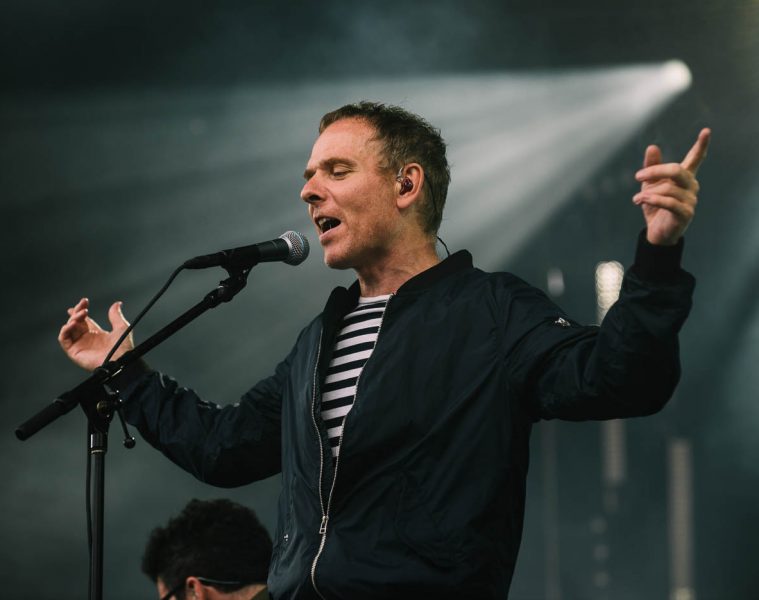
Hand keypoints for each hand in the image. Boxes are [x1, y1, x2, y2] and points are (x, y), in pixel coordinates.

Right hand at [58, 297, 133, 370]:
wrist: (120, 359)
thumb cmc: (123, 347)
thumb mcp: (121, 327)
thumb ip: (116, 315)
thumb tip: (117, 303)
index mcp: (96, 334)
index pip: (84, 320)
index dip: (81, 310)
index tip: (84, 301)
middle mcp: (86, 339)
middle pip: (75, 322)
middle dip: (77, 312)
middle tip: (83, 305)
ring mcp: (80, 345)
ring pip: (68, 329)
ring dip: (72, 319)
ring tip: (81, 314)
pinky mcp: (74, 352)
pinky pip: (63, 339)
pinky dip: (65, 330)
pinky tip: (72, 323)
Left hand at [633, 128, 710, 245]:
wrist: (656, 232)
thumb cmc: (655, 207)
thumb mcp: (650, 185)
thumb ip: (651, 167)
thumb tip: (652, 147)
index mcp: (684, 177)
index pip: (695, 159)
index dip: (701, 145)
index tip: (706, 131)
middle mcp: (691, 186)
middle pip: (676, 170)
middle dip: (655, 171)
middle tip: (638, 176)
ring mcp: (690, 200)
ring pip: (668, 188)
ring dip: (648, 192)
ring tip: (637, 199)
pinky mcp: (686, 213)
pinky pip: (668, 202)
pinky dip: (652, 200)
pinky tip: (640, 200)